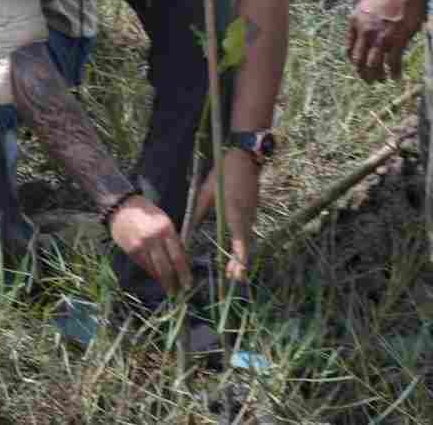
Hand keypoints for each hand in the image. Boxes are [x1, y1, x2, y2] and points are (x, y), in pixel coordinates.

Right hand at [107, 195, 192, 294]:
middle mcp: (154, 238)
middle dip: (175, 281)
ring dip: (163, 281)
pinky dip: (152, 273)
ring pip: (155, 269)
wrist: (121, 206)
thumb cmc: (146, 212)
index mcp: (166, 228)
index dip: (184, 272)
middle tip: (179, 291)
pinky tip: (156, 278)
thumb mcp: (164, 220)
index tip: (188, 283)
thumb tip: (183, 258)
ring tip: (169, 289)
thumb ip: (173, 238)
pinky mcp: (131, 250)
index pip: (178, 256)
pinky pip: (144, 265)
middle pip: (167, 266)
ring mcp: (141, 245)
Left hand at [191, 148, 260, 281]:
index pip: (241, 243)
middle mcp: (247, 217)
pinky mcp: (252, 211)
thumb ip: (197, 214)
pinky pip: (246, 231)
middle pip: (246, 246)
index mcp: (235, 214)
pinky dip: (242, 243)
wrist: (244, 158)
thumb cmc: (222, 174)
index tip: (237, 275)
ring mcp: (252, 214)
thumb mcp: (205, 194)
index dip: (240, 261)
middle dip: (240, 263)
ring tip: (233, 272)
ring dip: (241, 255)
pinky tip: (235, 251)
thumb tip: (185, 231)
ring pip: (247, 239)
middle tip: (233, 280)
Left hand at [347, 0, 428, 80]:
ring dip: (376, 76)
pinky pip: (393, 62)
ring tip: (380, 81)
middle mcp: (365, 31)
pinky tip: (395, 77)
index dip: (354, 61)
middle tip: (368, 80)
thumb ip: (362, 20)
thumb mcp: (365, 4)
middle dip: (362, 73)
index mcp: (354, 22)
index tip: (359, 66)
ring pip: (374, 64)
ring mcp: (381, 36)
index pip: (349, 49)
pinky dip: (394, 72)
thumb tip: (363, 33)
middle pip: (359, 60)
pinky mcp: (398, 39)